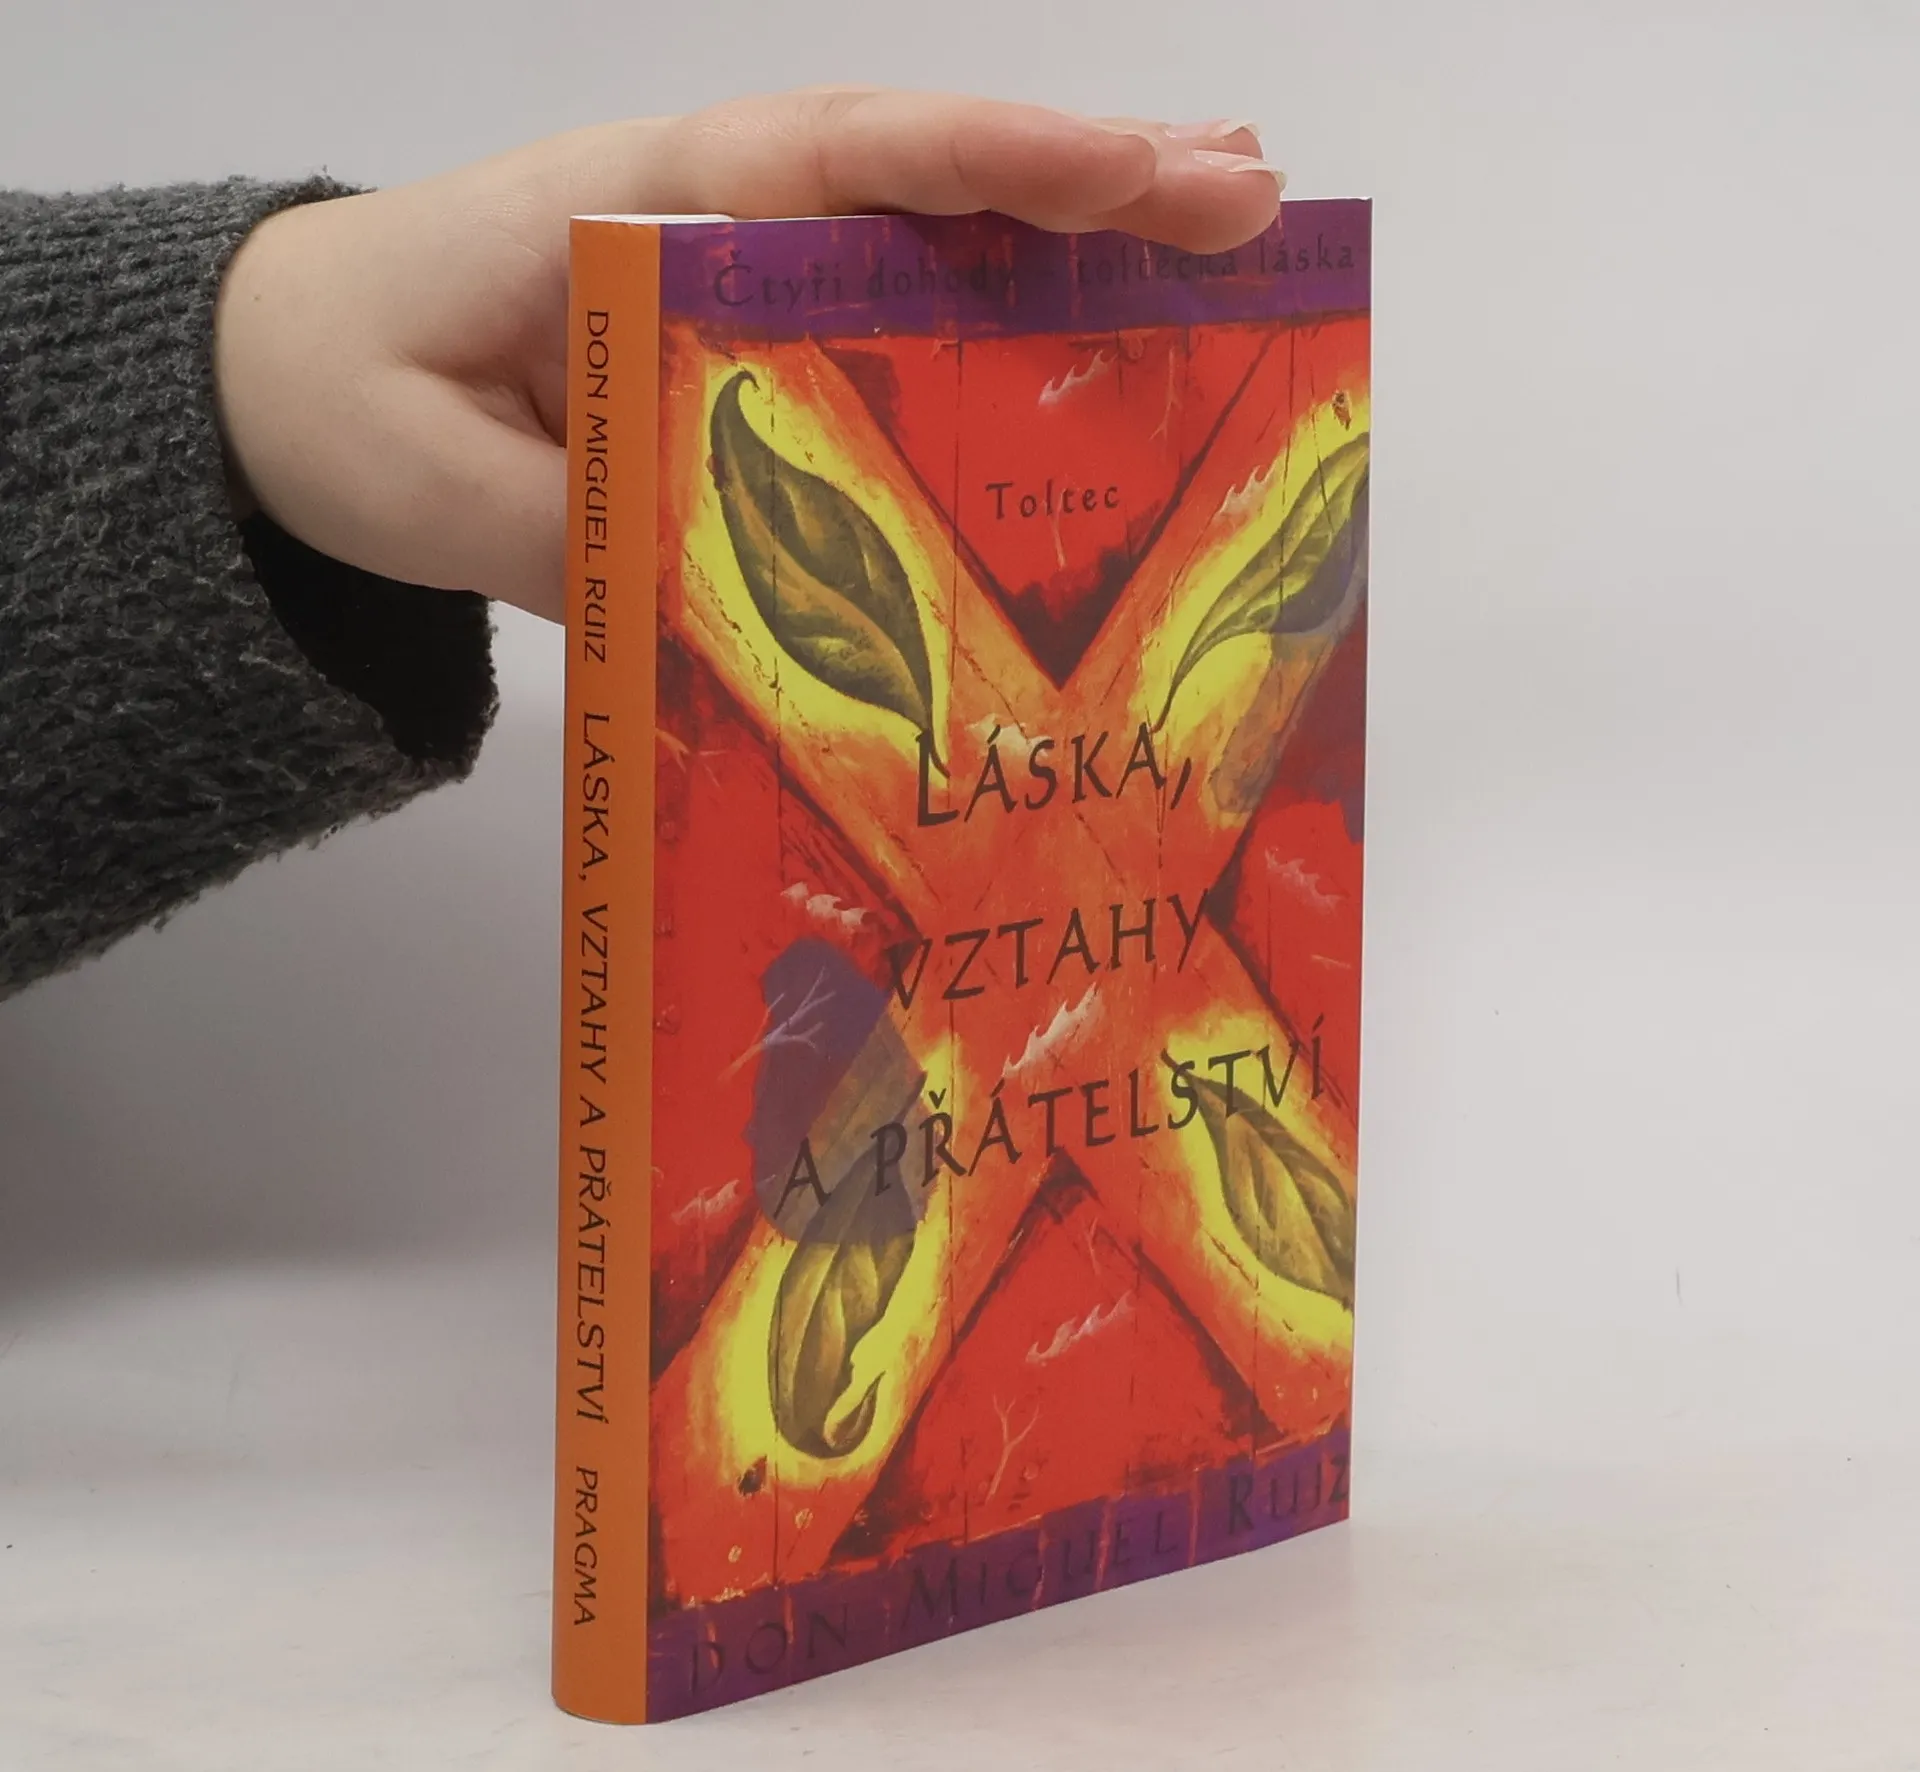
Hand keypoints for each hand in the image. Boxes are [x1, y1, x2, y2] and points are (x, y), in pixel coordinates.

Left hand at [214, 89, 1282, 623]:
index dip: (998, 162)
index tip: (1135, 171)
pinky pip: (892, 318)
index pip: (844, 158)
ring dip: (1079, 240)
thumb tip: (744, 599)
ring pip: (933, 239)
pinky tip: (1093, 348)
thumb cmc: (345, 392)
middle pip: (930, 180)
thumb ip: (584, 532)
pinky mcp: (751, 342)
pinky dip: (998, 320)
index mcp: (644, 203)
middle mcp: (718, 214)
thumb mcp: (436, 482)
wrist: (292, 383)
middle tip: (1257, 198)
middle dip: (1096, 181)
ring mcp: (744, 272)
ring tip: (1226, 238)